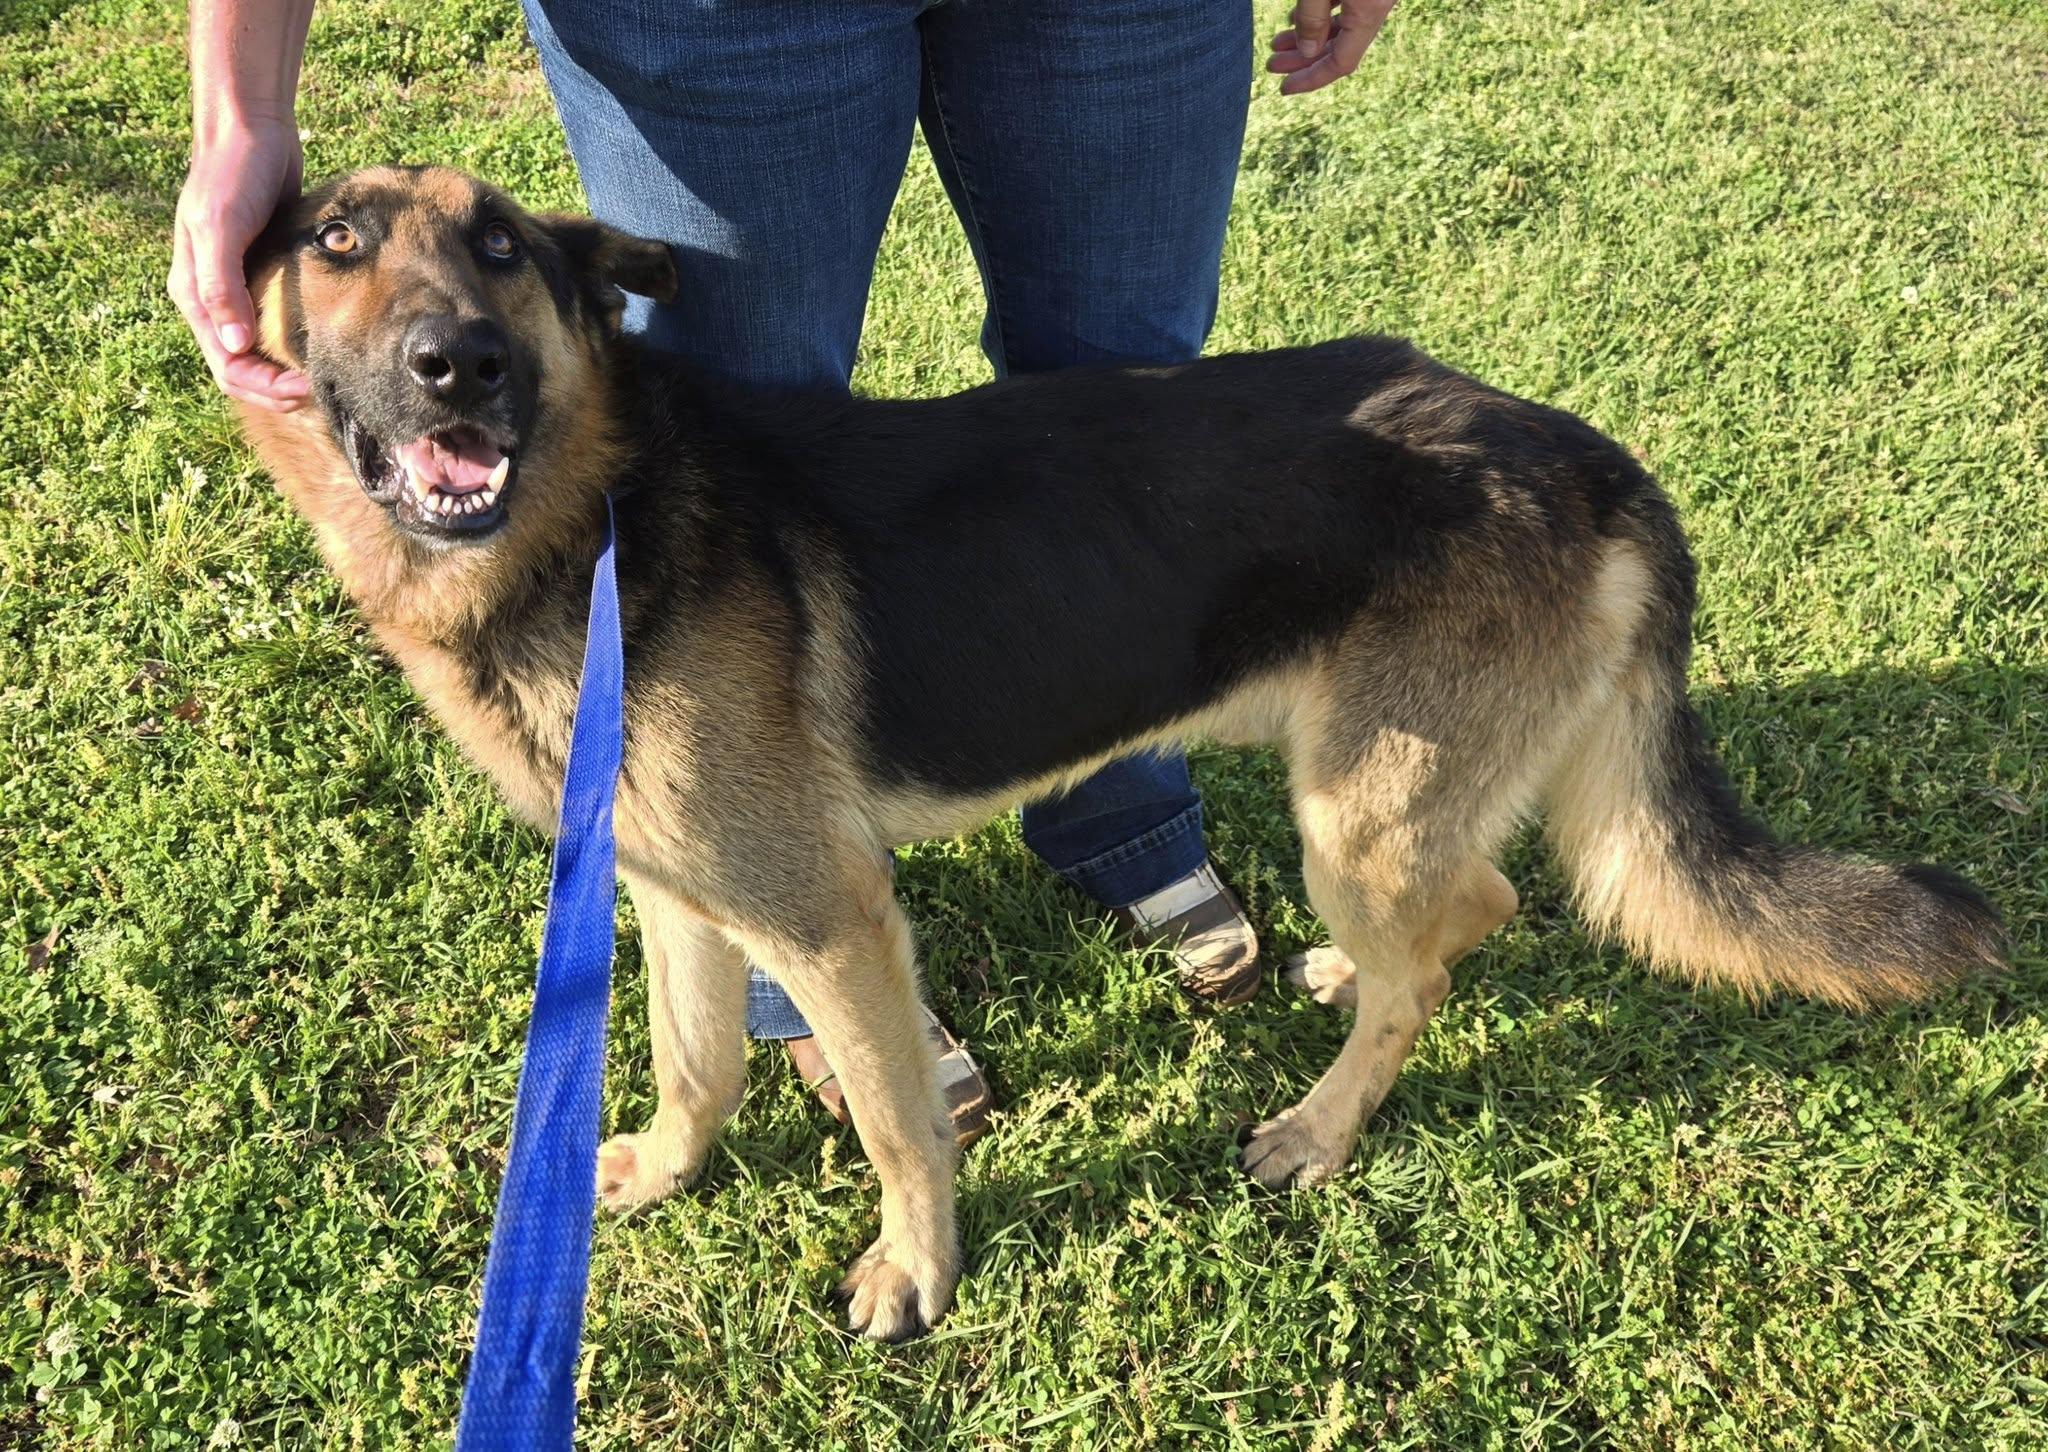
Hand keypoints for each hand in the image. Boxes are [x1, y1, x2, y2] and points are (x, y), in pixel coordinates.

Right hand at [168, 117, 308, 411]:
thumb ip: (220, 284)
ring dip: (291, 377)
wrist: (252, 132)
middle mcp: (215, 301)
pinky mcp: (271, 278)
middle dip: (281, 393)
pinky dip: (303, 347)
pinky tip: (334, 352)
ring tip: (331, 386)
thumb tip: (233, 345)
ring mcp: (243, 291)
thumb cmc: (231, 174)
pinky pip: (284, 327)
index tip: (307, 390)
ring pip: (265, 355)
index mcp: (195, 297)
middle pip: (245, 370)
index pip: (227, 367)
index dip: (264, 389)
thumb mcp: (220, 225)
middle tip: (326, 399)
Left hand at [1268, 0, 1397, 94]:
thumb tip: (1308, 51)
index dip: (1311, 79)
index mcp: (1369, 11)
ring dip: (1309, 38)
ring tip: (1278, 43)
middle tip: (1272, 65)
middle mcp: (1377, 6)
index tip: (1284, 88)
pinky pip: (1346, 7)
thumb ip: (1311, 16)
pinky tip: (1297, 18)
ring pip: (1342, 27)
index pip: (1342, 62)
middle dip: (1303, 59)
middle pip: (1340, 47)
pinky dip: (1322, 17)